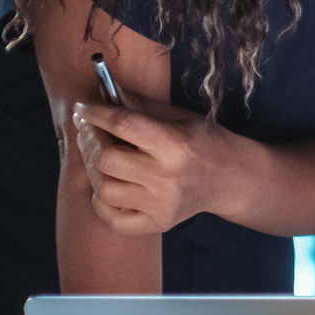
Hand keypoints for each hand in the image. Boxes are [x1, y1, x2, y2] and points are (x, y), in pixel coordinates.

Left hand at [72, 95, 238, 234]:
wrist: (232, 179)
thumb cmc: (203, 142)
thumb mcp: (179, 118)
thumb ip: (139, 107)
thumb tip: (103, 91)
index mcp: (175, 144)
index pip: (124, 124)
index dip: (96, 114)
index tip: (82, 108)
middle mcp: (168, 177)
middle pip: (106, 160)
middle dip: (90, 142)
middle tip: (89, 132)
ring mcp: (162, 204)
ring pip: (104, 190)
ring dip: (96, 172)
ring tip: (103, 159)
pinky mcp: (158, 222)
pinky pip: (112, 218)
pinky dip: (103, 202)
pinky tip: (112, 186)